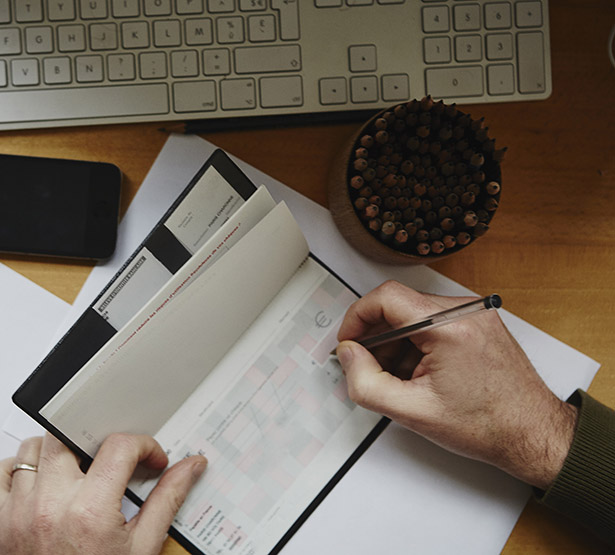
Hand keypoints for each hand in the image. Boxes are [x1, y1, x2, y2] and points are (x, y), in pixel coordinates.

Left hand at [0, 433, 206, 554]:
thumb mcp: (142, 546)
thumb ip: (168, 499)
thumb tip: (192, 466)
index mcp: (90, 511)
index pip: (119, 446)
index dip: (144, 445)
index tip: (150, 460)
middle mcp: (50, 505)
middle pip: (69, 435)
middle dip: (97, 440)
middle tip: (111, 461)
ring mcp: (18, 512)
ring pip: (35, 449)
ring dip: (60, 452)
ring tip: (79, 473)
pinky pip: (3, 472)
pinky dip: (21, 469)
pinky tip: (44, 483)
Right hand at [336, 280, 577, 488]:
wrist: (532, 432)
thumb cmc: (487, 424)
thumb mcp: (413, 412)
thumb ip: (366, 383)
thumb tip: (347, 355)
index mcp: (450, 326)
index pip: (385, 297)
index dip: (357, 317)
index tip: (348, 340)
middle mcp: (465, 310)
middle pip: (398, 305)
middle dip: (375, 335)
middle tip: (365, 365)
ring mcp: (474, 313)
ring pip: (413, 313)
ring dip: (395, 341)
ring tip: (396, 377)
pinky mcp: (477, 320)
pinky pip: (433, 321)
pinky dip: (416, 342)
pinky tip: (416, 372)